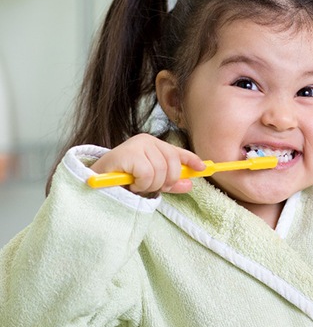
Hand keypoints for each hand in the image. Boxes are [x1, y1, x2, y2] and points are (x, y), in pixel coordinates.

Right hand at [90, 134, 204, 194]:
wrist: (94, 180)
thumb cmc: (123, 179)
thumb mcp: (151, 181)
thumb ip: (170, 182)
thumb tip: (190, 183)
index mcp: (154, 145)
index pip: (178, 152)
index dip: (192, 160)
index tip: (203, 168)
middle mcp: (147, 141)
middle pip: (174, 165)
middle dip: (165, 181)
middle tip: (149, 186)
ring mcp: (137, 145)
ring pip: (161, 172)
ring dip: (150, 185)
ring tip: (137, 184)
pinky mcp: (128, 153)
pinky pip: (148, 174)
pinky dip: (141, 184)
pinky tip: (131, 183)